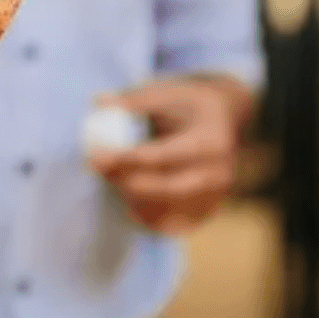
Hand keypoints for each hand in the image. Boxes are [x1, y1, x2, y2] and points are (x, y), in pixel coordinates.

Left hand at [88, 74, 252, 235]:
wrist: (223, 120)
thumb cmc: (186, 103)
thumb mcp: (165, 92)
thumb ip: (134, 100)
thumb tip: (99, 102)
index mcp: (211, 143)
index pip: (164, 157)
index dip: (127, 159)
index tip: (96, 157)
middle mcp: (217, 175)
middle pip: (165, 189)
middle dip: (124, 180)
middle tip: (95, 166)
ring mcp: (213, 199)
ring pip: (162, 212)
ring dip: (129, 197)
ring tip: (113, 172)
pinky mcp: (204, 214)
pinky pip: (166, 224)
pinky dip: (142, 213)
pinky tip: (129, 190)